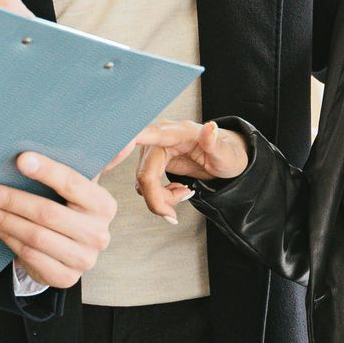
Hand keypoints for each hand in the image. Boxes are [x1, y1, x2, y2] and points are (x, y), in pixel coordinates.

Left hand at [0, 151, 117, 289]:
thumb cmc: (66, 207)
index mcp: (104, 205)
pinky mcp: (66, 277)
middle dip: (10, 199)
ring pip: (34, 236)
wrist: (66, 250)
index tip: (20, 159)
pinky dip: (7, 238)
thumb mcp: (77, 186)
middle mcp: (99, 234)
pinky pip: (29, 255)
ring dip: (2, 219)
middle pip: (47, 213)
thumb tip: (125, 140)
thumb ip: (90, 162)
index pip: (74, 184)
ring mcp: (84, 259)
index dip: (47, 171)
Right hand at [129, 120, 250, 221]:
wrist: (226, 159)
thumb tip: (210, 127)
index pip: (150, 135)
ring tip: (185, 194)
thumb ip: (215, 141)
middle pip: (145, 173)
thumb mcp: (226, 154)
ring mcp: (155, 149)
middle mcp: (161, 137)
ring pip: (143, 182)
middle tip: (172, 215)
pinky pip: (146, 183)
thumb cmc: (228, 154)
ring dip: (160, 198)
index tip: (115, 148)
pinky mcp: (153, 161)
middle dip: (157, 198)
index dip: (129, 142)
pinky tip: (177, 191)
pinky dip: (159, 195)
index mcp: (178, 132)